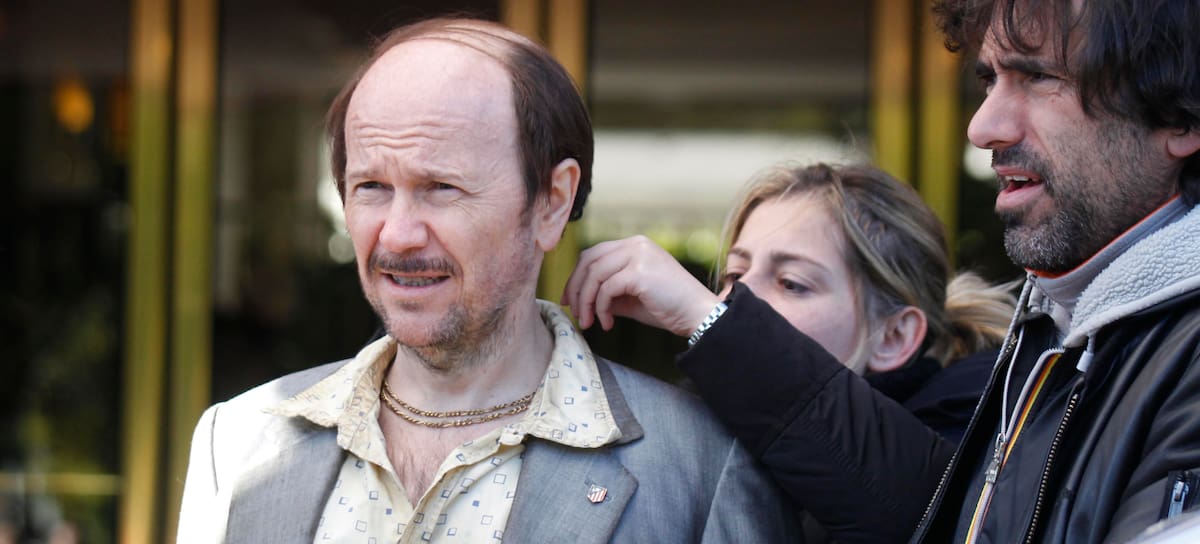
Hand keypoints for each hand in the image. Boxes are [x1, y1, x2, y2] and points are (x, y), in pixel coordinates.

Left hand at [562, 235, 720, 336]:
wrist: (697, 315)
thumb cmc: (668, 308)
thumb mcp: (631, 298)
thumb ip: (608, 293)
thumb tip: (581, 300)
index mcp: (635, 245)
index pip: (594, 254)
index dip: (577, 276)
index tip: (570, 300)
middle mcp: (636, 244)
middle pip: (589, 260)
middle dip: (576, 288)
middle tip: (574, 312)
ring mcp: (639, 255)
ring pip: (594, 274)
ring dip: (586, 302)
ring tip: (588, 322)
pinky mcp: (640, 271)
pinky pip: (607, 289)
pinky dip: (601, 308)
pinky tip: (607, 323)